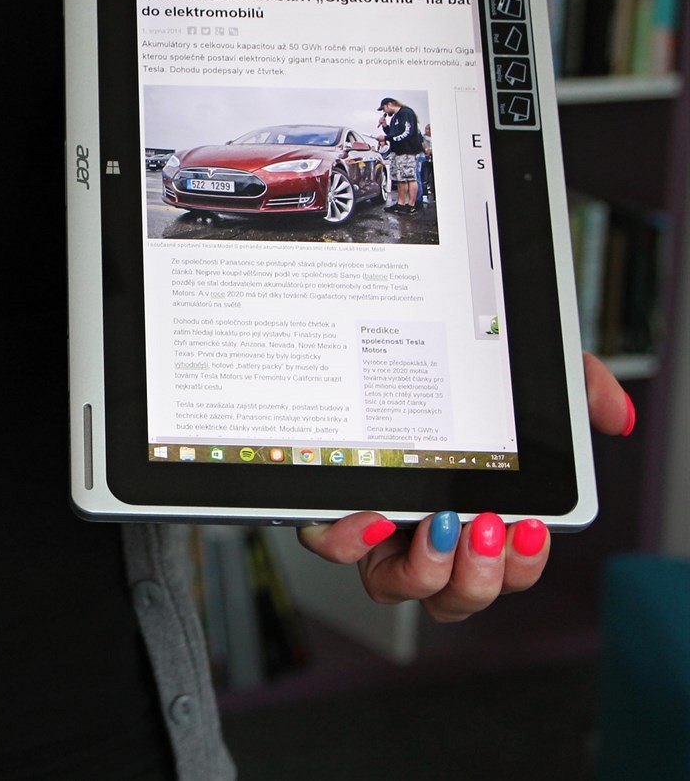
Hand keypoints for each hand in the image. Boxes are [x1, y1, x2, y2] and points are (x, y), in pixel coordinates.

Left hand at [298, 351, 633, 621]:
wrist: (379, 351)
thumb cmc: (453, 383)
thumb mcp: (517, 374)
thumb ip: (575, 389)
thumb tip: (614, 417)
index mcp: (475, 519)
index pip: (505, 568)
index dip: (519, 565)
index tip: (527, 530)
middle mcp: (425, 537)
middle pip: (456, 595)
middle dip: (481, 575)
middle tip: (486, 529)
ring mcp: (377, 531)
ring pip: (398, 586)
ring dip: (427, 568)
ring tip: (440, 524)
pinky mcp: (331, 512)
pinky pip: (333, 547)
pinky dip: (350, 542)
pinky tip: (371, 518)